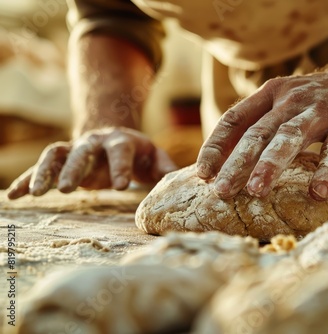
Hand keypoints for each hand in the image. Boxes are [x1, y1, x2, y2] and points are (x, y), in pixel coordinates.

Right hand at [7, 127, 176, 198]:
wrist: (114, 138)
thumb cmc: (138, 153)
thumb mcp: (155, 156)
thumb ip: (164, 167)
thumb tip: (177, 179)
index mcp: (121, 141)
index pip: (120, 151)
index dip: (120, 166)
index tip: (120, 186)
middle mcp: (95, 142)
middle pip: (82, 151)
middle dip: (73, 169)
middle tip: (65, 189)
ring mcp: (75, 149)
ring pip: (56, 155)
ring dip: (44, 172)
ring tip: (35, 194)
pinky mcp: (62, 159)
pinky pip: (41, 167)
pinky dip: (27, 180)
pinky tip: (13, 196)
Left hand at [196, 66, 327, 200]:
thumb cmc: (319, 101)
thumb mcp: (286, 104)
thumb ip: (262, 125)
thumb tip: (227, 160)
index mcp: (271, 95)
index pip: (235, 119)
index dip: (215, 145)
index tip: (201, 173)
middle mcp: (290, 100)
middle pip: (258, 133)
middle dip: (236, 163)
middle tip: (220, 192)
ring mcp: (320, 110)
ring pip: (290, 137)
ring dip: (271, 164)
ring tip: (256, 191)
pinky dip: (327, 170)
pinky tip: (319, 193)